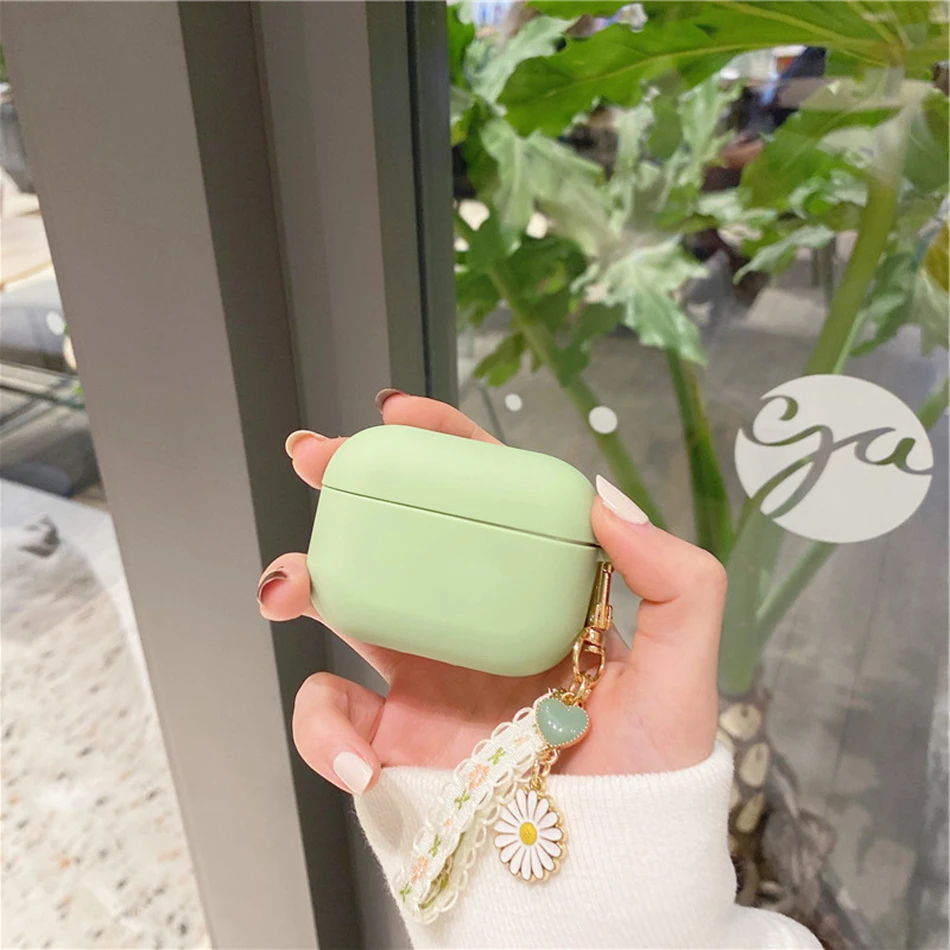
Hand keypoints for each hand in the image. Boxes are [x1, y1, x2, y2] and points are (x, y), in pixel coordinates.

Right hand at [257, 394, 725, 794]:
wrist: (610, 866)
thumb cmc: (653, 769)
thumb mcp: (684, 665)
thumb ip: (672, 576)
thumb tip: (604, 495)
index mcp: (530, 588)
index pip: (483, 498)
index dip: (440, 447)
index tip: (397, 416)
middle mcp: (470, 618)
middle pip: (398, 533)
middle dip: (347, 489)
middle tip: (315, 462)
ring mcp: (422, 673)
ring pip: (342, 603)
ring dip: (301, 580)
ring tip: (287, 589)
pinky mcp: (389, 735)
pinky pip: (329, 714)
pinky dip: (325, 731)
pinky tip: (361, 759)